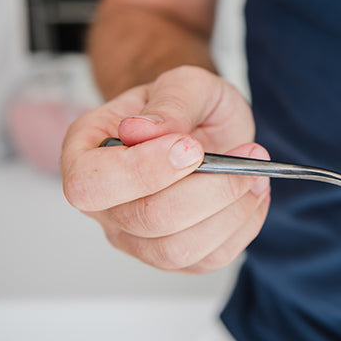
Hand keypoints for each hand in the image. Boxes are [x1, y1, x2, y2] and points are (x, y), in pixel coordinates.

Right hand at [61, 65, 270, 272]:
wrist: (203, 124)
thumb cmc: (184, 104)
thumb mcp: (184, 82)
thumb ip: (170, 102)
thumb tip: (145, 131)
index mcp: (86, 153)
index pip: (91, 184)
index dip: (143, 172)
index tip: (191, 146)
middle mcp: (104, 204)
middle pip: (146, 220)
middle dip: (208, 189)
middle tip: (248, 154)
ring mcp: (135, 236)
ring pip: (178, 249)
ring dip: (230, 210)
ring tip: (255, 173)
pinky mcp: (173, 255)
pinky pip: (209, 258)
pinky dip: (242, 226)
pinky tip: (253, 194)